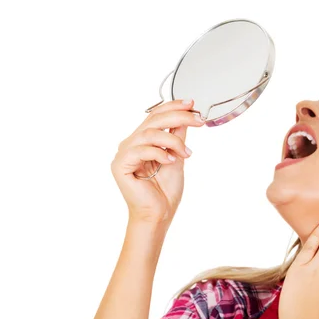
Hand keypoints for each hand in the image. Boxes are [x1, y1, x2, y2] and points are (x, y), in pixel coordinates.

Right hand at [111, 99, 204, 222]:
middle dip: (178, 116)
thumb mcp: (177, 157)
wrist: (159, 214)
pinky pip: (140, 150)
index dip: (173, 106)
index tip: (192, 104)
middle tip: (198, 120)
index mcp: (142, 141)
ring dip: (172, 141)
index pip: (156, 116)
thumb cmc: (165, 191)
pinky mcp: (120, 165)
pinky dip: (159, 153)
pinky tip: (171, 161)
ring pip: (149, 134)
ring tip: (186, 153)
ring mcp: (124, 154)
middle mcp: (131, 144)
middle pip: (153, 120)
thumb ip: (177, 137)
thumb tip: (186, 117)